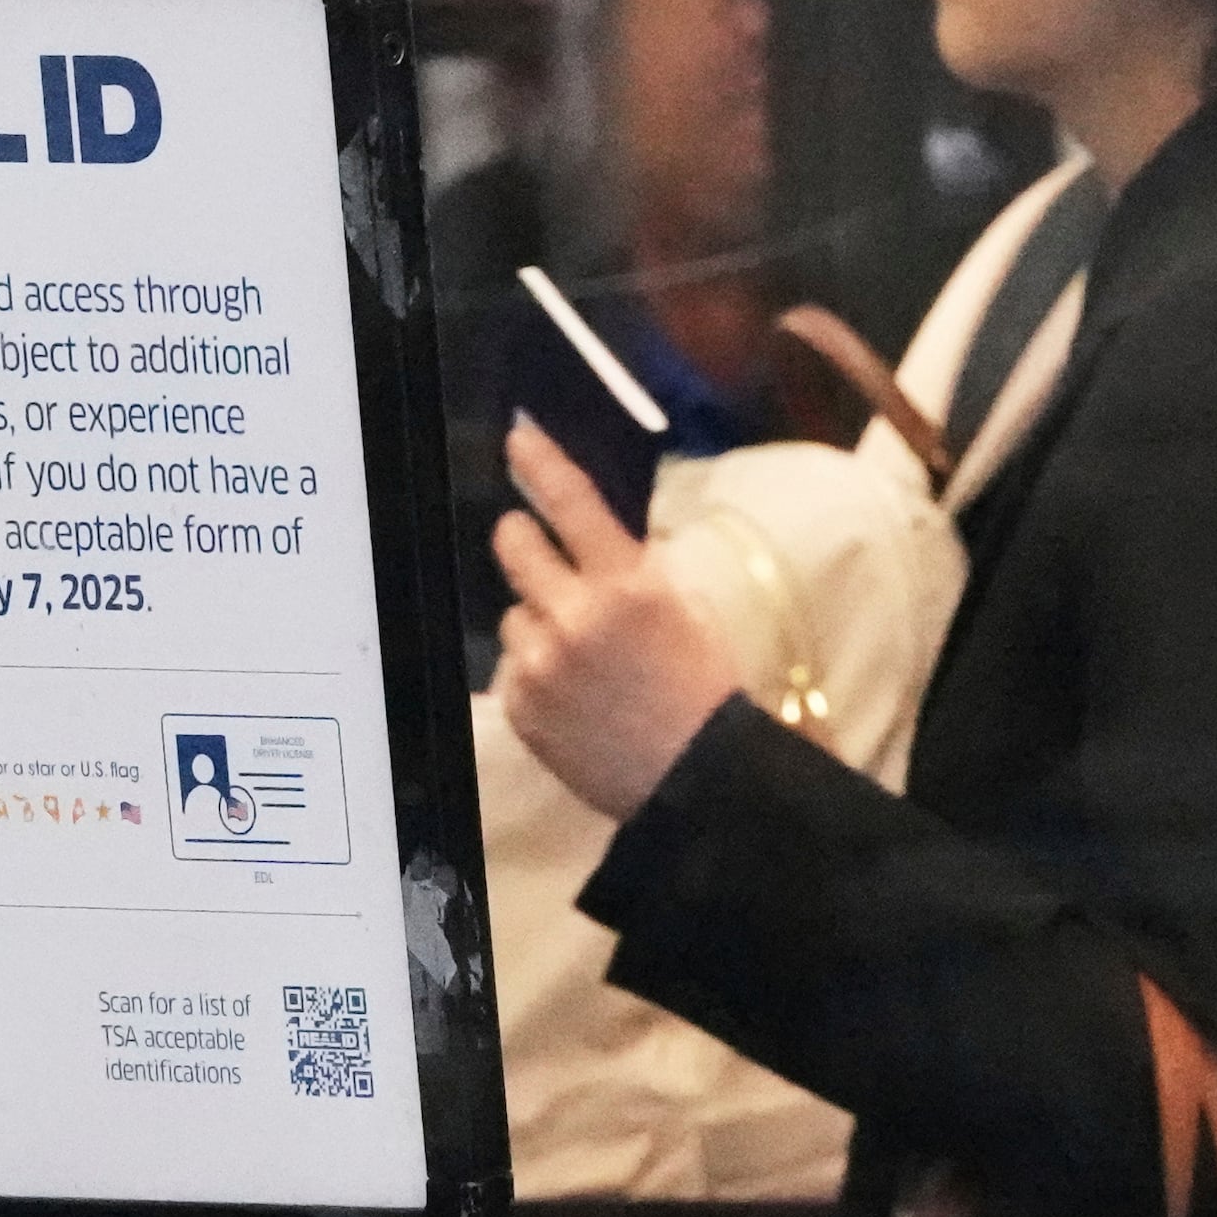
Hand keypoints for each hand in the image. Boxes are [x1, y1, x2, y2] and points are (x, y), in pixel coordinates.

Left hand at [489, 416, 741, 822]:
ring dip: (537, 624)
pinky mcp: (520, 706)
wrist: (698, 779)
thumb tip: (594, 538)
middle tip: (534, 549)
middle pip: (514, 545)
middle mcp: (575, 616)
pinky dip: (534, 676)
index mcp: (627, 585)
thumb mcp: (684, 611)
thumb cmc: (704, 692)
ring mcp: (540, 663)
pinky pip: (511, 669)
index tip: (517, 437)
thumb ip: (633, 571)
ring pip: (513, 615)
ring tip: (580, 662)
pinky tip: (572, 699)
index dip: (541, 461)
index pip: (572, 502)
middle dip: (522, 540)